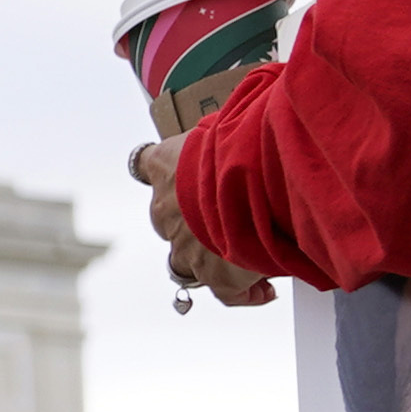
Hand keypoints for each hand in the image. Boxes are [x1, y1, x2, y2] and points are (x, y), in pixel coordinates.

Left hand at [127, 128, 276, 309]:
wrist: (252, 174)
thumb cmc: (243, 137)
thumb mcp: (227, 121)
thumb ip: (226, 132)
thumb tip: (251, 118)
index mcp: (166, 164)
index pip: (147, 164)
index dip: (163, 173)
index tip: (171, 175)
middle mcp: (167, 207)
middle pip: (170, 219)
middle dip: (194, 223)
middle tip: (230, 220)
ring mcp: (186, 245)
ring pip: (189, 261)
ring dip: (213, 259)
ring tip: (248, 258)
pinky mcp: (215, 274)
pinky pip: (228, 292)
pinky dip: (245, 292)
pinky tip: (263, 290)